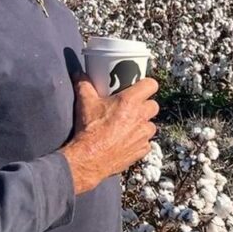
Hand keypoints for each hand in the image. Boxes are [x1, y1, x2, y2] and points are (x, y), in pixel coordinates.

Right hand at [60, 76, 158, 194]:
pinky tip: (127, 141)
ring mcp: (143, 135)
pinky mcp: (142, 150)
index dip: (146, 85)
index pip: (151, 85)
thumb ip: (84, 84)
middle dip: (145, 106)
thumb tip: (79, 73)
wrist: (89, 158)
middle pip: (153, 105)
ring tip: (128, 126)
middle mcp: (140, 116)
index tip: (140, 87)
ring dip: (143, 124)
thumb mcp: (85, 103)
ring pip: (151, 125)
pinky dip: (140, 141)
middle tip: (132, 108)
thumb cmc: (89, 130)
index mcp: (130, 101)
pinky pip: (147, 143)